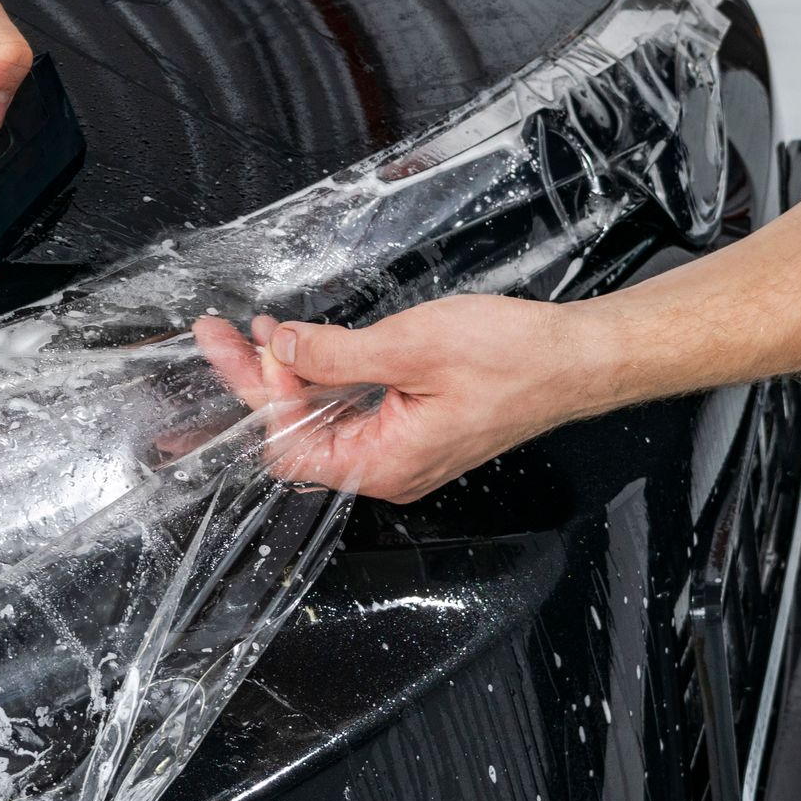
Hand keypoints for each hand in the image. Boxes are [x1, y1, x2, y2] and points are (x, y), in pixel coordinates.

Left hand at [193, 295, 608, 503]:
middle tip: (219, 335)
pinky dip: (320, 375)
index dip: (263, 395)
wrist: (580, 359)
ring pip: (318, 417)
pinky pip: (349, 408)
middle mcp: (383, 467)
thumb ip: (337, 352)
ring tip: (248, 333)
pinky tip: (300, 344)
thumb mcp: (412, 345)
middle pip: (294, 431)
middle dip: (253, 380)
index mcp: (382, 464)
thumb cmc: (516, 360)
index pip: (288, 444)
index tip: (254, 344)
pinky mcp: (408, 426)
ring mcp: (396, 448)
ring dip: (284, 374)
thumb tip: (281, 348)